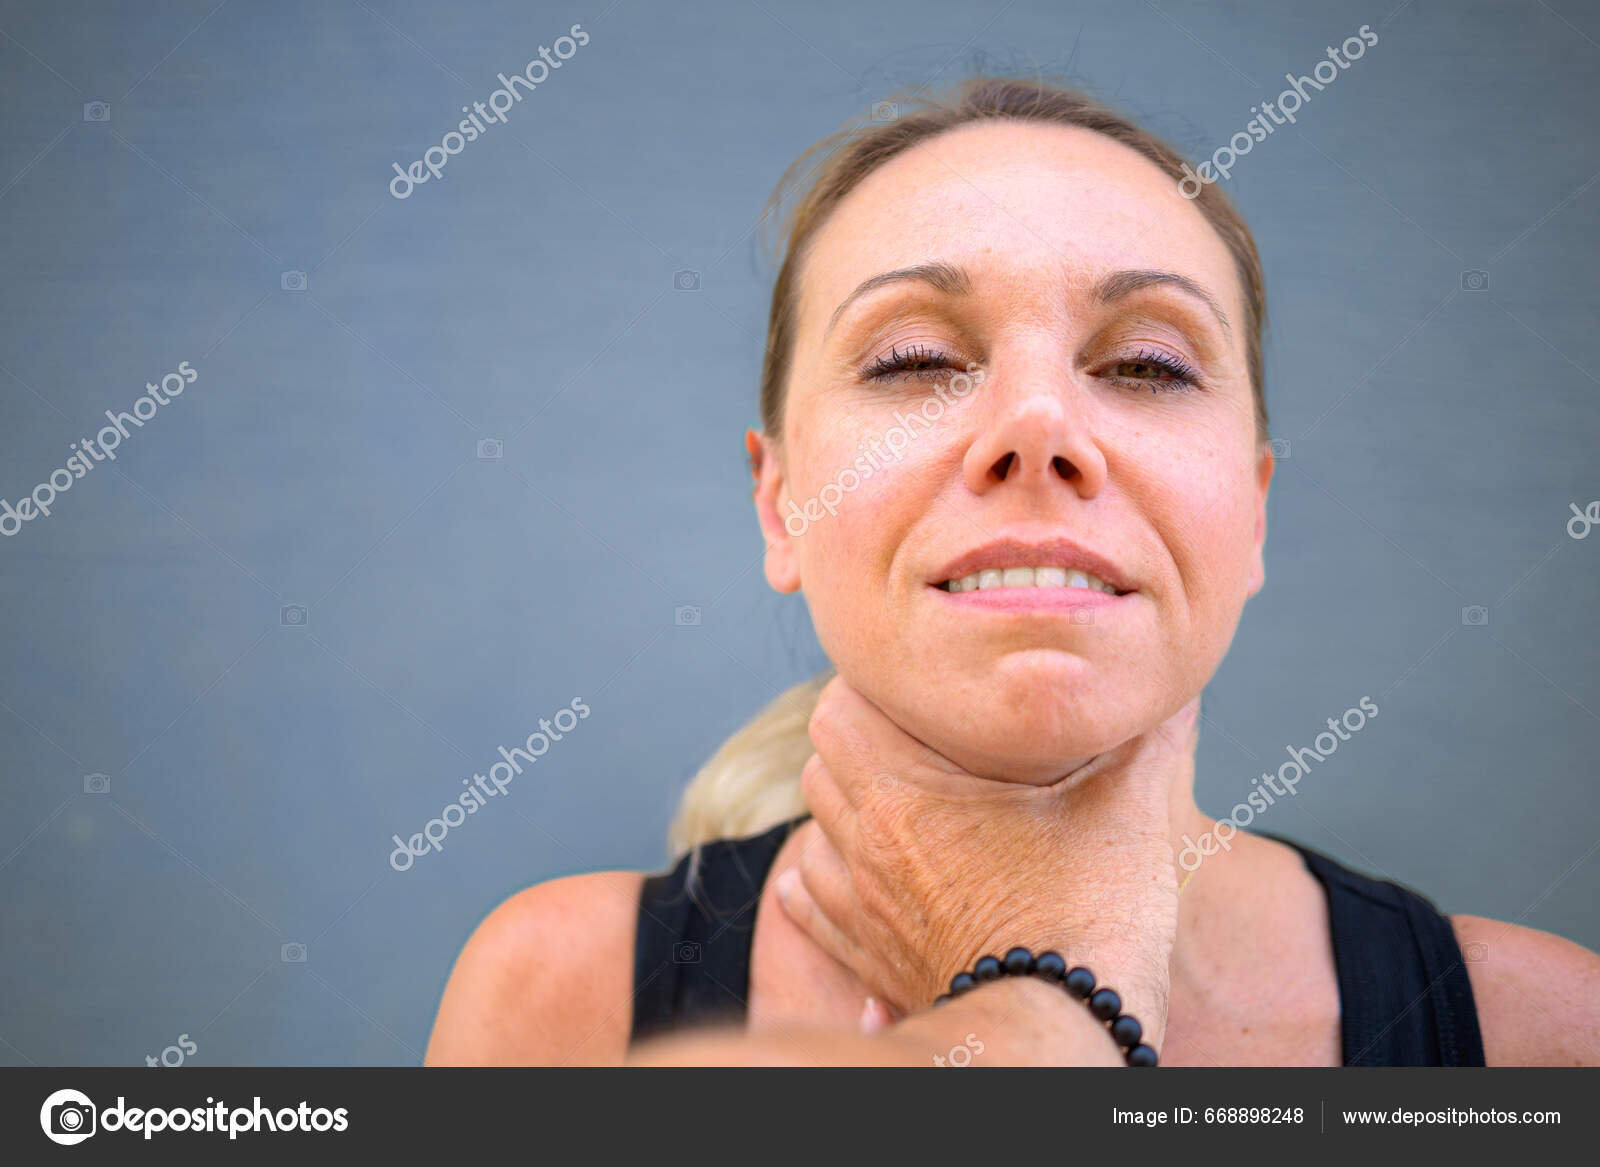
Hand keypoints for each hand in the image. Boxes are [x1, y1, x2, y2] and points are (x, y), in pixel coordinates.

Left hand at [775, 674, 1197, 1049]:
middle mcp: (869, 849)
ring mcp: (865, 911)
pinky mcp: (874, 962)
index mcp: (906, 796)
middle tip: (915, 744)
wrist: (1063, 1033)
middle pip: (819, 768)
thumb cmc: (1088, 920)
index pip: (837, 712)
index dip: (870, 689)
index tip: (918, 692)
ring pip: (812, 840)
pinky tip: (860, 878)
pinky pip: (815, 912)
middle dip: (859, 747)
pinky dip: (826, 886)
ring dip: (842, 817)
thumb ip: (1144, 743)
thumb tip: (1170, 695)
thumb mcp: (1126, 813)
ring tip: (893, 807)